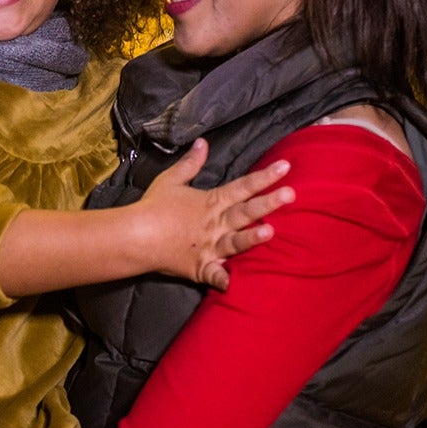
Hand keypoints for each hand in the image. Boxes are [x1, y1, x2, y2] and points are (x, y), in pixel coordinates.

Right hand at [128, 138, 291, 289]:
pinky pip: (214, 275)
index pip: (242, 186)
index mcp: (211, 202)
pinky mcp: (200, 267)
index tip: (286, 167)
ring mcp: (209, 247)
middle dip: (268, 203)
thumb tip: (203, 143)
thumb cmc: (153, 206)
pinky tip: (235, 284)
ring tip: (270, 232)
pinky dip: (223, 280)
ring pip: (235, 242)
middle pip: (245, 212)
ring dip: (251, 238)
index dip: (265, 176)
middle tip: (291, 195)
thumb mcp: (171, 180)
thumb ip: (191, 163)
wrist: (135, 234)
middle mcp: (214, 224)